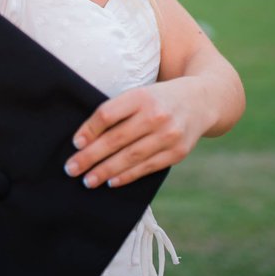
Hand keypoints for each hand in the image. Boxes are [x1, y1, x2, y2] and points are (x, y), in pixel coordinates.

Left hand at [64, 78, 214, 188]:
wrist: (202, 100)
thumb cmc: (160, 98)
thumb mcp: (141, 94)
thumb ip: (119, 110)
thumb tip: (87, 137)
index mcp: (141, 96)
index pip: (108, 114)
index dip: (89, 130)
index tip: (75, 143)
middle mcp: (155, 115)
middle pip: (116, 139)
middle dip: (90, 156)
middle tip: (71, 168)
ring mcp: (168, 135)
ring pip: (130, 157)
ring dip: (105, 171)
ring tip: (88, 180)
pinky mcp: (177, 152)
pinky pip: (147, 167)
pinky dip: (127, 176)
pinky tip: (111, 181)